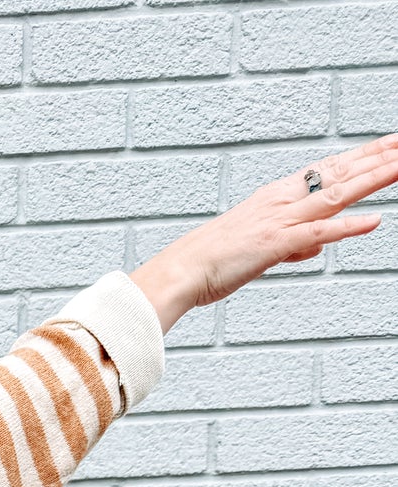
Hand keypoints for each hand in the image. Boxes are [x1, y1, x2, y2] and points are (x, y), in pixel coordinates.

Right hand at [130, 132, 397, 331]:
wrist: (181, 271)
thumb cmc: (212, 263)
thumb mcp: (258, 251)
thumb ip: (291, 246)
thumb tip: (315, 248)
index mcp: (276, 197)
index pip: (328, 169)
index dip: (361, 156)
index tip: (389, 144)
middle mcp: (282, 201)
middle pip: (338, 173)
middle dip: (376, 158)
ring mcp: (279, 221)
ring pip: (335, 195)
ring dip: (372, 179)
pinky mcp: (274, 245)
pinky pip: (318, 234)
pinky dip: (346, 227)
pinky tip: (373, 221)